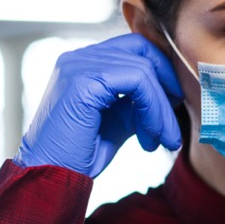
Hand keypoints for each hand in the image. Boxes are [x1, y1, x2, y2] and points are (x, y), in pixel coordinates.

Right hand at [15, 34, 182, 176]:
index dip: (162, 72)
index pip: (135, 47)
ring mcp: (78, 65)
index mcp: (85, 62)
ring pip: (143, 69)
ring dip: (162, 109)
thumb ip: (138, 102)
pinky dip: (154, 109)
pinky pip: (137, 81)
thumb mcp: (118, 121)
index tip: (175, 104)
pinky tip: (152, 136)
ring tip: (164, 140)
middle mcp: (79, 57)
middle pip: (142, 51)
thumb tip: (172, 94)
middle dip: (167, 87)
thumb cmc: (80, 154)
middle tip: (173, 124)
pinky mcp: (83, 80)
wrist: (50, 176)